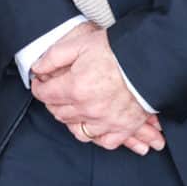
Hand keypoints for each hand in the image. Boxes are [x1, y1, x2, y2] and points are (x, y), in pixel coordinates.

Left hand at [30, 25, 163, 152]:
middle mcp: (88, 109)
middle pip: (58, 113)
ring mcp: (106, 121)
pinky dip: (97, 136)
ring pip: (77, 129)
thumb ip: (54, 57)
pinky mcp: (123, 127)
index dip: (39, 87)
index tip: (41, 82)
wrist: (150, 60)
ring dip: (71, 120)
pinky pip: (104, 141)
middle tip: (56, 92)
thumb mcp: (80, 44)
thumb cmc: (117, 51)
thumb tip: (37, 68)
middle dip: (53, 102)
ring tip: (73, 108)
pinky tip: (94, 126)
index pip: (45, 94)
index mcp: (75, 87)